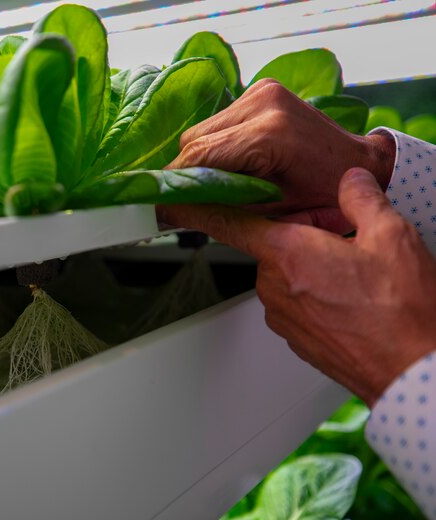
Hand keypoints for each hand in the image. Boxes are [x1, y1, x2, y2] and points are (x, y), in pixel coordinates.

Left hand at [157, 168, 435, 405]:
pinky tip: (353, 304)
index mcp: (287, 253)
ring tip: (358, 280)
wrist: (415, 373)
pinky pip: (297, 304)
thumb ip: (361, 198)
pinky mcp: (295, 340)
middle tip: (344, 242)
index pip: (228, 223)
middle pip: (272, 246)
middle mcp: (273, 286)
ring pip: (286, 276)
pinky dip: (316, 297)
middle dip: (300, 238)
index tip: (176, 200)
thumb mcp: (391, 235)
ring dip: (310, 270)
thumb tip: (349, 180)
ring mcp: (282, 317)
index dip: (200, 207)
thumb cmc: (404, 311)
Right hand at [168, 79, 395, 233]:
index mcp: (270, 134)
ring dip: (201, 159)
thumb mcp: (270, 214)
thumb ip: (216, 212)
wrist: (361, 166)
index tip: (159, 205)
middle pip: (194, 141)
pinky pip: (218, 122)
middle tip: (189, 202)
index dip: (174, 183)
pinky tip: (232, 163)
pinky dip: (216, 145)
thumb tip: (168, 214)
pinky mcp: (261, 90)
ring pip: (202, 130)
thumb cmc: (326, 197)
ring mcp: (263, 92)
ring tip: (218, 184)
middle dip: (187, 173)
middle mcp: (264, 103)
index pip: (199, 156)